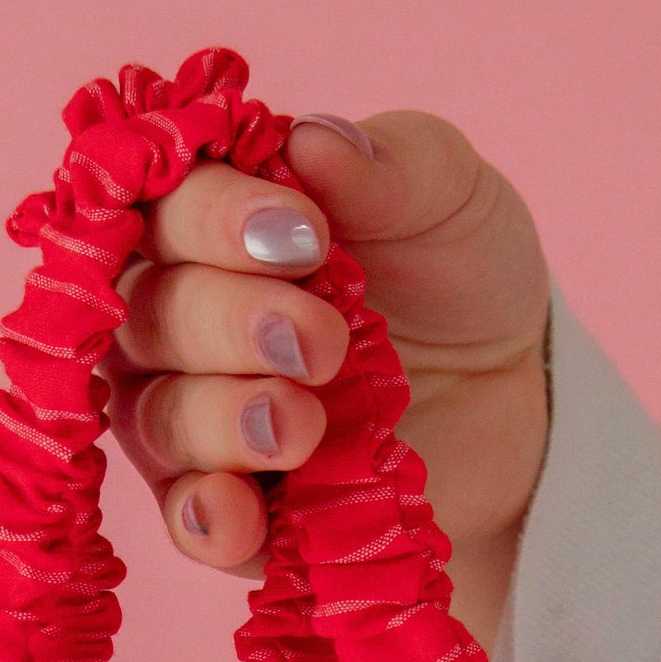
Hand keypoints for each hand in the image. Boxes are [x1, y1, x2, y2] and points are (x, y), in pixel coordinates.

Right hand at [101, 112, 551, 656]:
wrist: (518, 398)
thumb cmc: (458, 277)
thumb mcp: (452, 200)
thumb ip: (394, 162)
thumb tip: (311, 141)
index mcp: (211, 224)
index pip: (161, 208)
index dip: (213, 220)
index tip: (305, 238)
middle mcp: (178, 321)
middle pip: (143, 317)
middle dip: (228, 324)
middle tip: (322, 342)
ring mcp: (194, 422)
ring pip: (156, 418)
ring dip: (222, 418)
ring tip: (302, 422)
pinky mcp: (232, 513)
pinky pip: (185, 520)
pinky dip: (207, 517)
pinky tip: (241, 509)